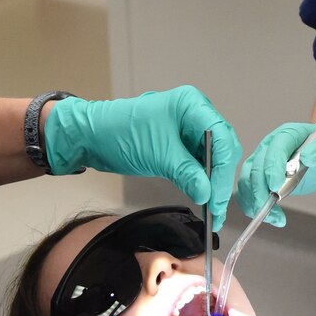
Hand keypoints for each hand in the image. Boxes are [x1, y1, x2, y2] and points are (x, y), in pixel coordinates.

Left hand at [45, 86, 242, 228]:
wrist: (91, 137)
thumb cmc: (121, 133)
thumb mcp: (159, 155)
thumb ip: (188, 173)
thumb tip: (208, 194)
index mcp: (192, 105)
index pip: (222, 137)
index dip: (224, 168)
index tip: (219, 195)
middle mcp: (194, 114)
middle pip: (222, 148)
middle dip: (221, 179)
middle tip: (217, 207)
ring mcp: (187, 131)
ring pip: (212, 159)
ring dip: (213, 184)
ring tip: (213, 210)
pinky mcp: (179, 146)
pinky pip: (198, 165)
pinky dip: (201, 182)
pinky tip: (203, 199)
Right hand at [237, 121, 315, 226]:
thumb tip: (308, 155)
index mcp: (289, 134)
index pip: (275, 148)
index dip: (272, 167)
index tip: (275, 186)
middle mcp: (272, 146)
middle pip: (257, 166)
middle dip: (261, 189)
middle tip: (272, 206)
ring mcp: (264, 161)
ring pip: (248, 179)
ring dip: (255, 199)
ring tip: (273, 217)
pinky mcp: (262, 176)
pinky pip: (248, 190)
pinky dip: (252, 204)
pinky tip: (268, 216)